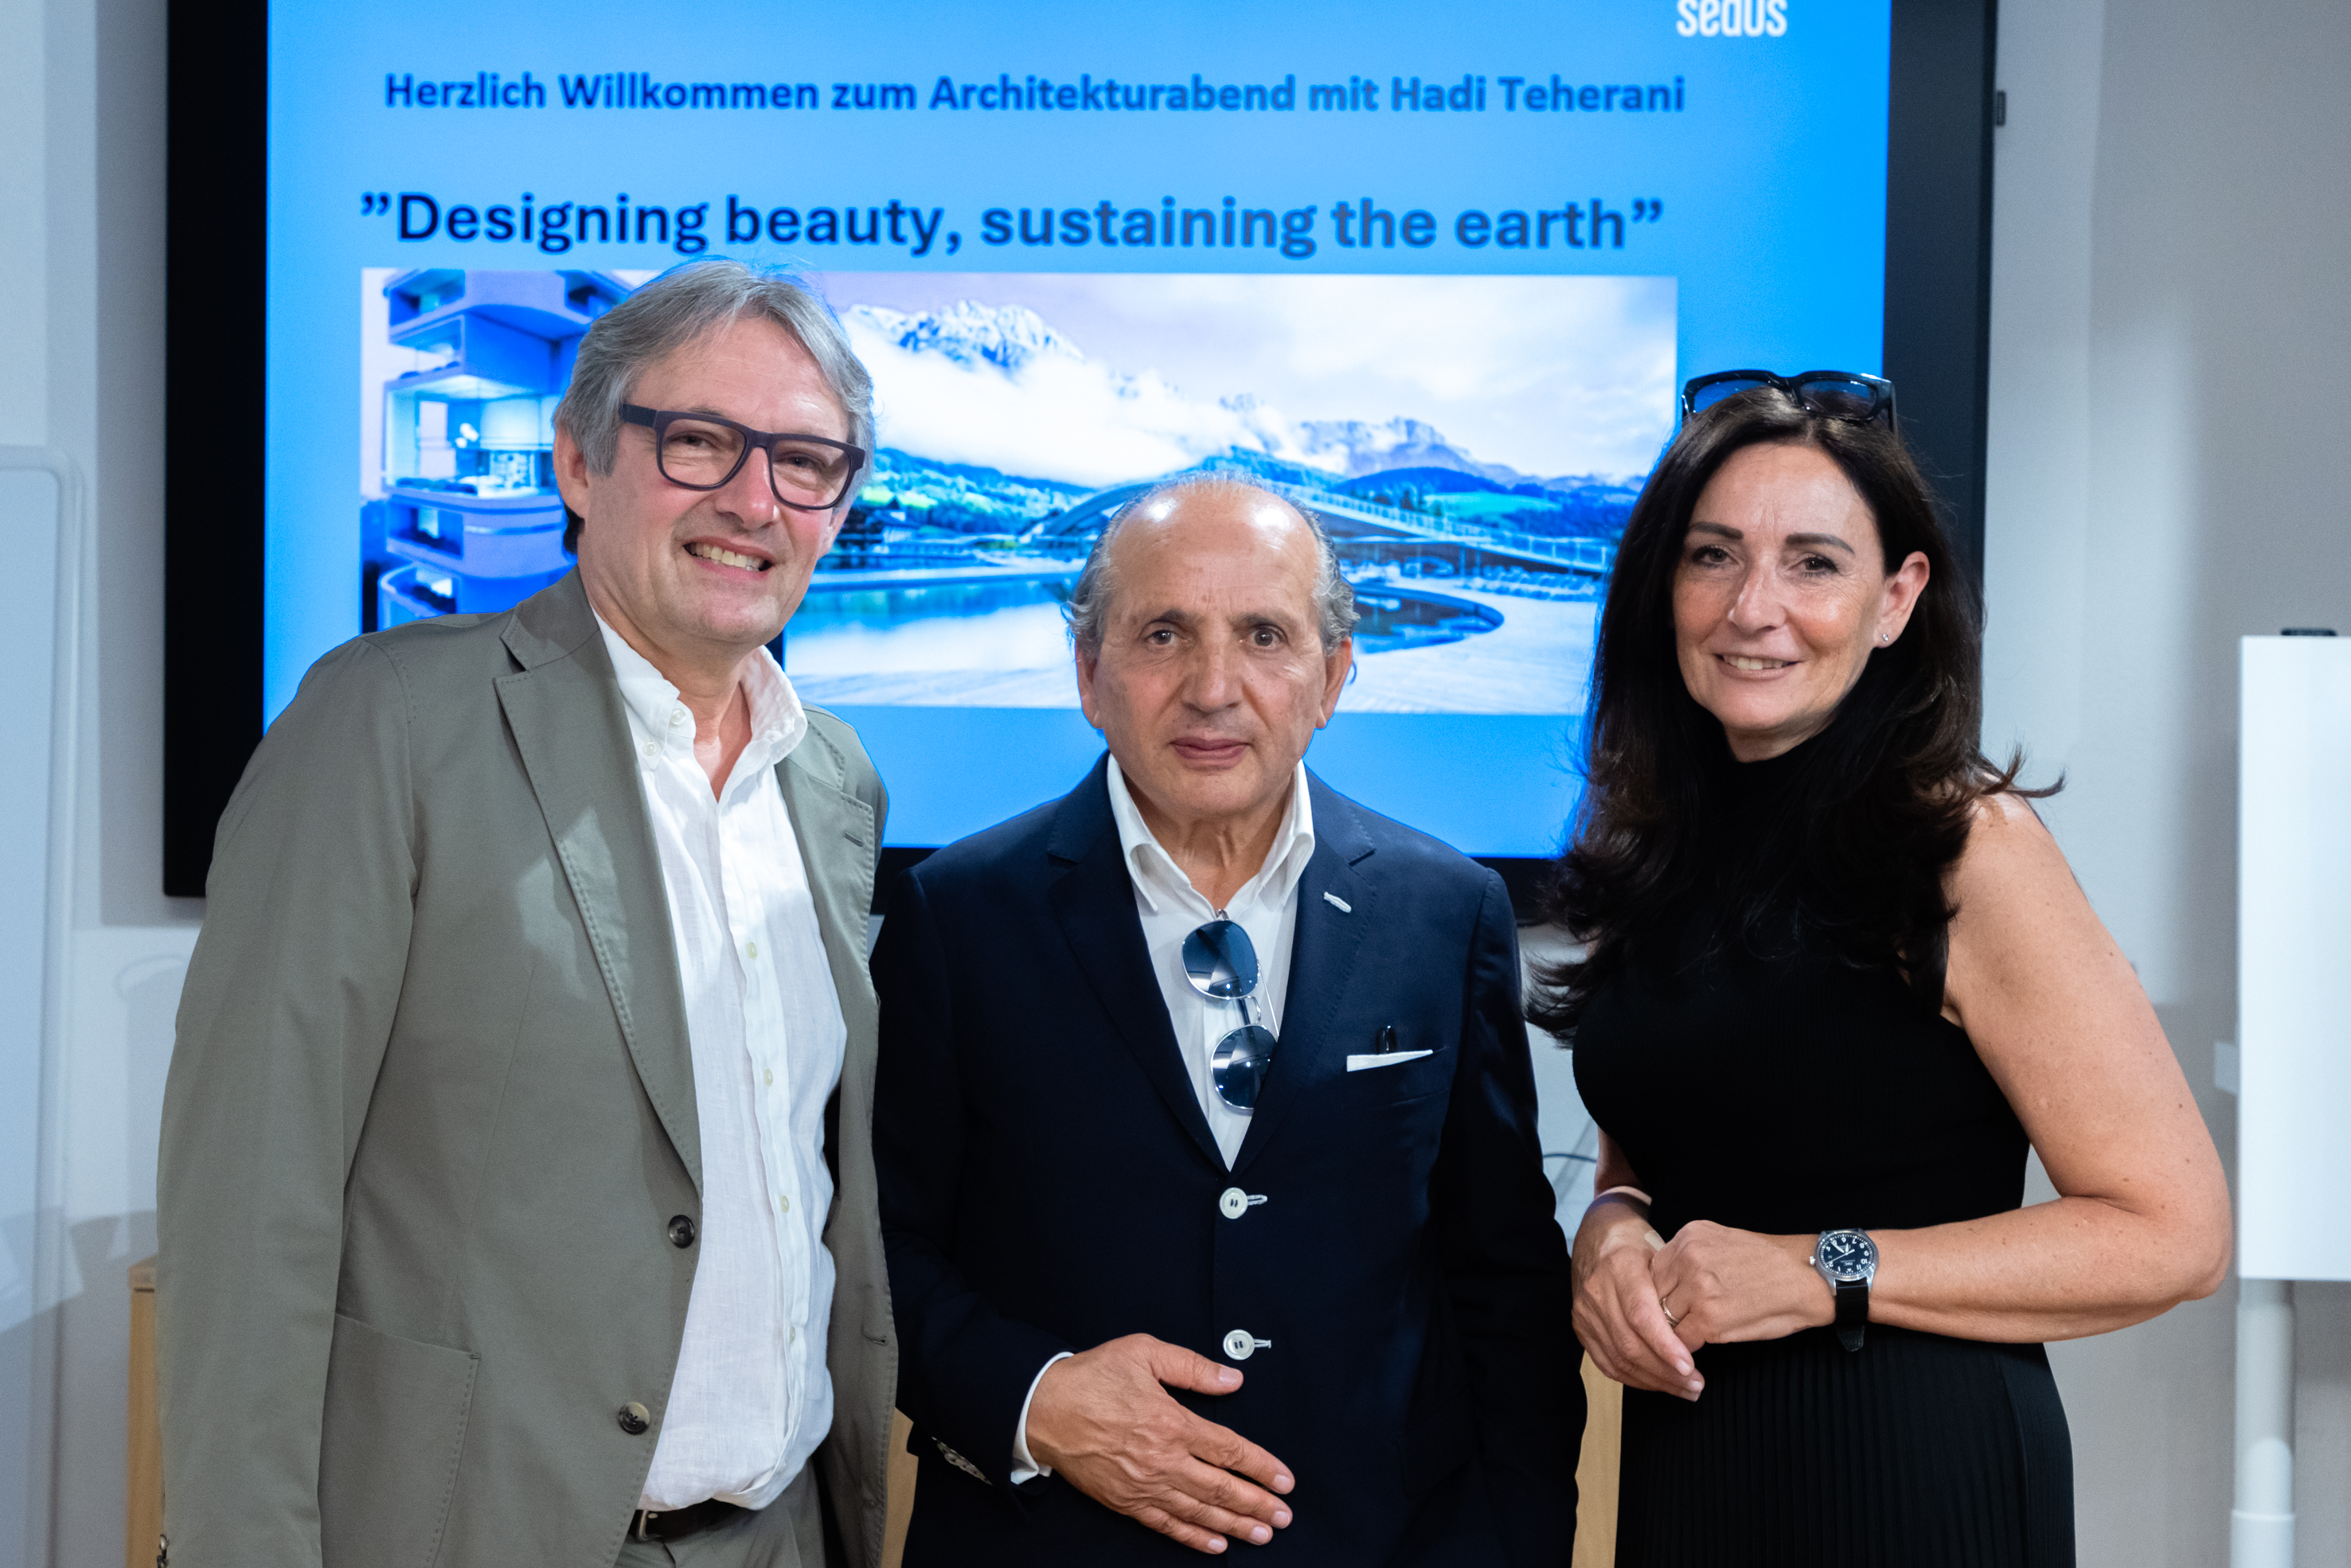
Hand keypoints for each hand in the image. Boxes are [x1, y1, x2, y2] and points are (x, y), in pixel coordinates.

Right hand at [1025, 1334, 1295, 1554]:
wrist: (1042, 1408)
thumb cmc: (1091, 1378)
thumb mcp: (1143, 1352)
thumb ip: (1192, 1366)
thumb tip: (1231, 1380)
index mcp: (1170, 1422)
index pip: (1229, 1451)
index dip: (1262, 1467)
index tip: (1284, 1480)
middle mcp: (1161, 1460)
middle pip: (1221, 1488)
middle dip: (1257, 1504)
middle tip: (1284, 1516)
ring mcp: (1143, 1486)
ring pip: (1199, 1512)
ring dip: (1235, 1525)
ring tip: (1263, 1534)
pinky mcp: (1125, 1501)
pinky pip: (1166, 1525)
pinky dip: (1194, 1537)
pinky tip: (1216, 1544)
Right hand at [1571, 1194, 1703, 1399]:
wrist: (1598, 1235)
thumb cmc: (1638, 1244)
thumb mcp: (1662, 1252)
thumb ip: (1675, 1288)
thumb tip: (1700, 1327)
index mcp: (1619, 1267)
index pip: (1640, 1316)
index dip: (1664, 1346)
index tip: (1690, 1367)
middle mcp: (1597, 1291)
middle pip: (1629, 1345)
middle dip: (1665, 1372)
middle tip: (1696, 1385)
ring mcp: (1585, 1312)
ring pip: (1618, 1359)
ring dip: (1654, 1381)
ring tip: (1684, 1389)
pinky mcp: (1581, 1327)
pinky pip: (1607, 1363)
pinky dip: (1634, 1379)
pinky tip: (1658, 1383)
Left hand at [1649, 1221, 1833, 1349]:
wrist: (1809, 1277)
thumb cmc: (1771, 1264)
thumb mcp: (1722, 1241)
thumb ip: (1689, 1256)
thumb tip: (1663, 1280)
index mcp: (1689, 1235)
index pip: (1652, 1269)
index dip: (1658, 1292)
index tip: (1668, 1305)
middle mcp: (1688, 1257)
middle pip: (1652, 1294)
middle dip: (1661, 1312)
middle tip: (1674, 1325)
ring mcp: (1697, 1288)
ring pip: (1662, 1318)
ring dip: (1673, 1331)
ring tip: (1690, 1335)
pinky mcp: (1710, 1318)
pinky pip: (1681, 1339)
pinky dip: (1687, 1347)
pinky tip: (1703, 1344)